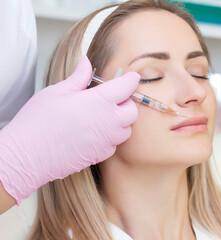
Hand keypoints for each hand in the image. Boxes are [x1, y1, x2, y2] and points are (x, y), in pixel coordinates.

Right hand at [0, 56, 139, 204]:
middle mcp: (107, 122)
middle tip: (112, 99)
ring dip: (120, 122)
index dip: (131, 80)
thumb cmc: (38, 122)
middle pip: (132, 111)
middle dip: (126, 103)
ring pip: (126, 130)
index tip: (131, 77)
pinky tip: (95, 134)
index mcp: (98, 102)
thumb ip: (78, 77)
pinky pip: (115, 145)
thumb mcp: (57, 92)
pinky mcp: (100, 155)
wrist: (27, 156)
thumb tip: (86, 63)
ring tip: (103, 117)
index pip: (126, 87)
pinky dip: (110, 138)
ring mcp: (106, 141)